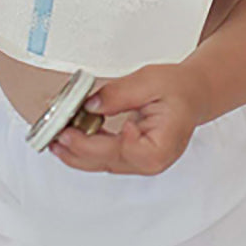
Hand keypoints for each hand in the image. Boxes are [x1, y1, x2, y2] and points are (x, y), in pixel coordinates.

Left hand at [48, 63, 206, 175]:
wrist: (192, 95)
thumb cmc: (178, 89)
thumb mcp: (151, 81)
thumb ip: (120, 93)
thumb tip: (90, 105)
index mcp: (162, 146)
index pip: (126, 150)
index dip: (101, 141)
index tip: (86, 121)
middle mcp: (151, 162)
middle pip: (108, 160)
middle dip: (78, 148)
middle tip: (55, 133)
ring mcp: (140, 164)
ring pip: (101, 164)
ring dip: (76, 152)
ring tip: (53, 138)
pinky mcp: (130, 159)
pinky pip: (103, 158)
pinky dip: (84, 149)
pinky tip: (68, 139)